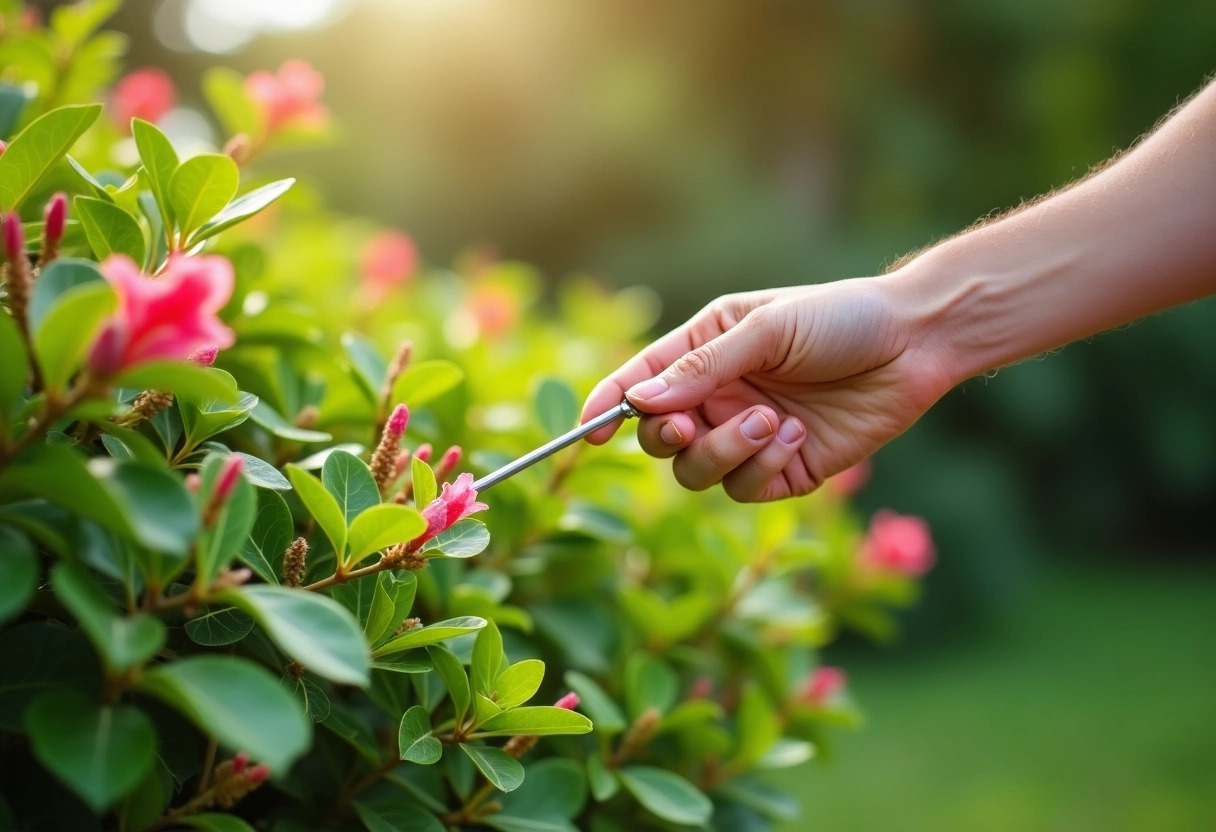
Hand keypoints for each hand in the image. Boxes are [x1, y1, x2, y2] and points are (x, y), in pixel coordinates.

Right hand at [581, 276, 952, 500]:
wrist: (915, 343)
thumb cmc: (838, 317)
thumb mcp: (765, 329)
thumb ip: (701, 368)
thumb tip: (637, 402)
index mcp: (702, 351)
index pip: (638, 383)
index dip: (605, 407)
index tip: (588, 431)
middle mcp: (717, 396)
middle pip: (657, 438)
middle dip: (664, 437)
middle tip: (685, 424)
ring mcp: (747, 436)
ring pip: (696, 471)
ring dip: (722, 451)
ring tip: (768, 420)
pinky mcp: (782, 470)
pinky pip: (744, 488)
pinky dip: (760, 466)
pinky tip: (794, 434)